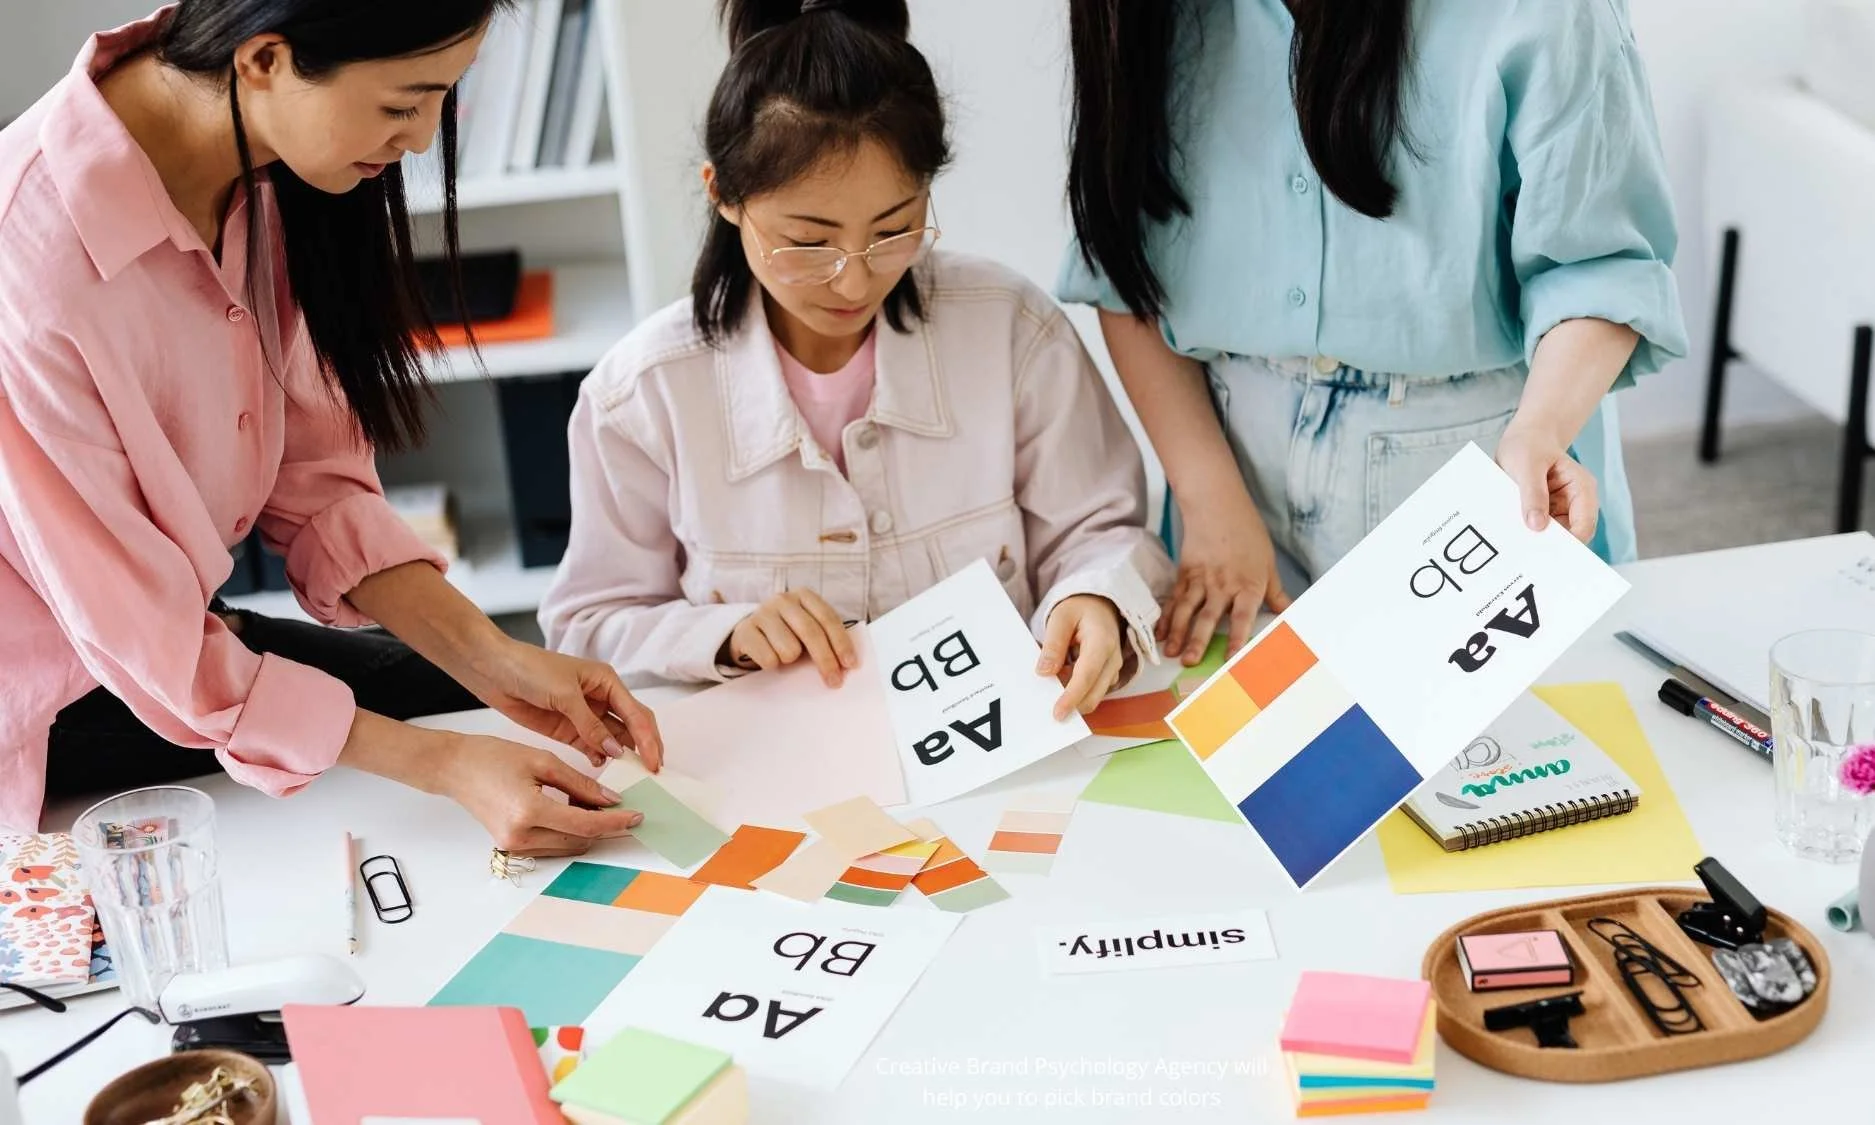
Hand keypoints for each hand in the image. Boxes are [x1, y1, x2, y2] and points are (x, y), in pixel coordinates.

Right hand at [437, 734, 643, 857]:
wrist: (455, 768)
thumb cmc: (492, 758)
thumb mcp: (543, 761)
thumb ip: (580, 784)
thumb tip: (611, 800)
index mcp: (528, 811)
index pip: (585, 825)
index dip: (615, 822)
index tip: (637, 816)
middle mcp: (520, 836)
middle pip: (579, 840)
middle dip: (604, 826)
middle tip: (621, 806)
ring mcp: (514, 845)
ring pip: (568, 846)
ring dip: (586, 830)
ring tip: (595, 805)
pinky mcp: (511, 846)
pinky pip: (551, 845)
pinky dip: (568, 832)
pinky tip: (573, 811)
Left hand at [461, 639, 663, 771]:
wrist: (494, 671)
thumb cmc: (530, 669)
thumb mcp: (564, 694)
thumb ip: (590, 724)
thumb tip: (615, 751)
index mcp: (607, 681)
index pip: (637, 713)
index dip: (648, 739)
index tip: (654, 763)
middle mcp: (601, 698)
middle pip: (632, 726)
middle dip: (644, 748)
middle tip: (652, 774)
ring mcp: (585, 715)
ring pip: (614, 739)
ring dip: (624, 756)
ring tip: (632, 778)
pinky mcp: (568, 729)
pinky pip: (592, 746)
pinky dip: (600, 758)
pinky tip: (603, 769)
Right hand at [726, 589, 858, 687]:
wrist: (748, 634)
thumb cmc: (786, 633)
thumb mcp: (806, 629)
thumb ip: (825, 638)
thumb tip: (847, 664)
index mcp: (803, 595)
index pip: (828, 619)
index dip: (841, 643)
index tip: (851, 665)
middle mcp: (782, 600)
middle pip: (811, 633)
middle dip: (826, 660)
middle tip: (834, 682)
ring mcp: (761, 613)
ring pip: (789, 650)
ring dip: (790, 661)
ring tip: (784, 656)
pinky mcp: (744, 631)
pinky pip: (768, 659)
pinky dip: (772, 665)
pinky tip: (768, 657)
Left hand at [1039, 595, 1125, 720]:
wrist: (1100, 605)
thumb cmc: (1080, 609)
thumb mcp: (1060, 618)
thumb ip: (1053, 645)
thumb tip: (1044, 672)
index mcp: (1102, 642)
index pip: (1087, 676)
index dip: (1072, 697)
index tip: (1058, 713)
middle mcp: (1113, 659)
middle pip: (1093, 694)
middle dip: (1072, 705)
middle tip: (1046, 706)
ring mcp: (1113, 669)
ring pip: (1093, 696)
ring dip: (1073, 696)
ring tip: (1053, 678)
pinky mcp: (1108, 675)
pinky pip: (1092, 691)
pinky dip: (1076, 691)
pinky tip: (1062, 677)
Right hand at [1159, 492, 1290, 664]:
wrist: (1217, 506)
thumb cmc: (1248, 535)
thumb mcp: (1268, 564)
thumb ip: (1276, 594)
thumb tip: (1290, 614)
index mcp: (1248, 585)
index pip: (1242, 617)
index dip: (1236, 639)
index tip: (1231, 660)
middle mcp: (1223, 585)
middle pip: (1208, 616)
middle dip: (1198, 640)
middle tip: (1189, 661)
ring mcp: (1201, 579)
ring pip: (1186, 610)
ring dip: (1178, 632)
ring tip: (1171, 652)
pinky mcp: (1184, 573)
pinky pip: (1174, 599)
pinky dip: (1166, 617)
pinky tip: (1160, 633)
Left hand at [1496, 419, 1598, 544]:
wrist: (1523, 438)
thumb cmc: (1528, 445)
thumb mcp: (1527, 465)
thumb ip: (1533, 494)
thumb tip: (1537, 526)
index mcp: (1582, 489)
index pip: (1584, 525)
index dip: (1570, 543)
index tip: (1546, 553)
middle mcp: (1575, 503)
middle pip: (1569, 536)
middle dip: (1550, 545)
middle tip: (1526, 556)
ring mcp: (1560, 510)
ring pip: (1552, 537)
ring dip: (1535, 541)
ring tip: (1513, 545)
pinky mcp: (1544, 513)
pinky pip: (1537, 531)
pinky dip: (1526, 534)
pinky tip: (1510, 536)